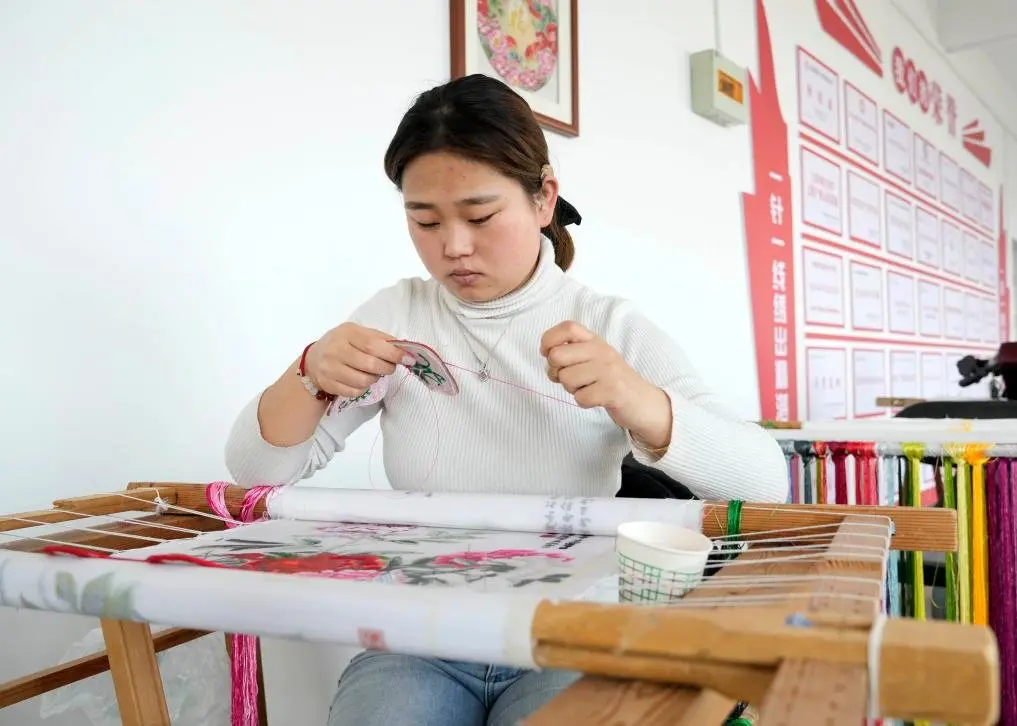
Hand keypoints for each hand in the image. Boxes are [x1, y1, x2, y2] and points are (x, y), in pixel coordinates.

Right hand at [304, 323, 411, 398]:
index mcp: (347, 333)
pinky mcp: (329, 384)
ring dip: (374, 379)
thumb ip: (380, 338)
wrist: (314, 359)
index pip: (373, 345)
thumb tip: (405, 349)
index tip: (407, 359)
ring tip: (373, 373)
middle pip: (370, 365)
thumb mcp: (358, 333)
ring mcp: (330, 368)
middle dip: (387, 368)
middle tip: (390, 367)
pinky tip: (361, 380)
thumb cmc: (343, 343)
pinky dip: (363, 388)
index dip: (393, 353)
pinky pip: (354, 392)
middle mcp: (336, 350)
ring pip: (363, 381)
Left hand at [540, 321, 672, 448]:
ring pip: (566, 379)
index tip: (547, 354)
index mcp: (595, 341)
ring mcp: (608, 370)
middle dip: (555, 372)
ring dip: (571, 390)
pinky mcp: (613, 390)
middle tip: (569, 378)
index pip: (567, 327)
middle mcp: (601, 351)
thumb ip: (571, 353)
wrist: (642, 401)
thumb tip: (547, 354)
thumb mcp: (593, 358)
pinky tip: (596, 399)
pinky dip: (583, 402)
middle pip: (558, 355)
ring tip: (587, 388)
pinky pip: (580, 398)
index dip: (549, 339)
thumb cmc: (609, 380)